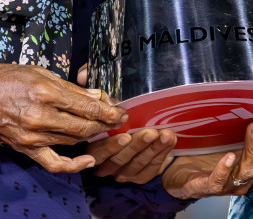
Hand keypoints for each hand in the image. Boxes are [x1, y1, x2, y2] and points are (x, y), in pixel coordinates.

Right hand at [0, 63, 127, 173]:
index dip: (108, 111)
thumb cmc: (7, 78)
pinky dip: (73, 165)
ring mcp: (33, 136)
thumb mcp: (40, 73)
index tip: (120, 111)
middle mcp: (41, 117)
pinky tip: (88, 159)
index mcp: (45, 92)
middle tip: (116, 119)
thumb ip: (69, 88)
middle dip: (105, 124)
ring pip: (73, 141)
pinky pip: (54, 163)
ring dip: (91, 136)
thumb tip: (95, 96)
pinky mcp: (26, 149)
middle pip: (84, 127)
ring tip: (102, 128)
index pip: (86, 107)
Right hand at [71, 64, 180, 182]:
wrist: (140, 135)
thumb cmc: (116, 117)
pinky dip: (161, 154)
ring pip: (136, 164)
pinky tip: (169, 140)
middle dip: (135, 146)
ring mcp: (122, 172)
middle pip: (118, 160)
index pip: (96, 150)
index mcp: (92, 148)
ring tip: (163, 134)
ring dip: (151, 149)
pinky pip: (150, 169)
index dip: (109, 144)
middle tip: (149, 132)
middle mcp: (105, 165)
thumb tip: (83, 75)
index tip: (123, 132)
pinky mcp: (138, 177)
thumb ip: (93, 89)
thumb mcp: (102, 101)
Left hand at [162, 118, 252, 198]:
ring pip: (247, 168)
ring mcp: (229, 182)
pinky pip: (218, 180)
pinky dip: (224, 168)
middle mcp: (248, 174)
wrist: (178, 178)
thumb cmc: (208, 156)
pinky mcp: (207, 186)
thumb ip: (251, 124)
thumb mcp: (231, 137)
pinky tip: (229, 157)